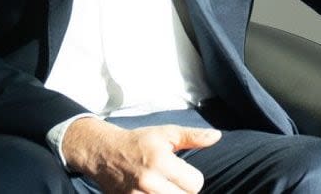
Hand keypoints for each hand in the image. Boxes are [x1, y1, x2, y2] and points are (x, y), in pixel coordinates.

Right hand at [62, 116, 221, 192]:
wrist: (103, 153)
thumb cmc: (138, 142)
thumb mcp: (165, 133)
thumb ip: (192, 136)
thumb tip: (217, 136)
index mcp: (160, 160)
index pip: (195, 184)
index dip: (193, 179)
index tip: (183, 173)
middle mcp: (148, 181)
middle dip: (183, 192)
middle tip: (173, 183)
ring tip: (164, 189)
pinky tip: (155, 193)